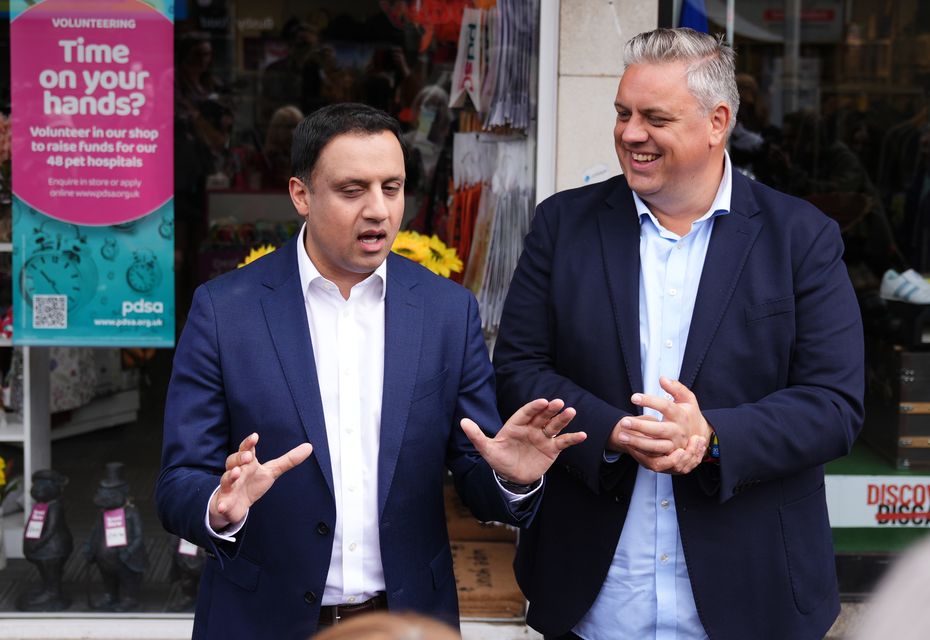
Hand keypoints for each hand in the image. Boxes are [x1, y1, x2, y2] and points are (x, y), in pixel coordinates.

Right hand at [209, 433, 312, 530]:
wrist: (235, 504)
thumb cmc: (252, 483)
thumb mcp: (271, 471)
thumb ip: (289, 460)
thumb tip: (309, 447)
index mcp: (247, 463)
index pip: (246, 449)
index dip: (249, 443)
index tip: (255, 436)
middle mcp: (236, 472)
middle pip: (233, 461)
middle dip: (240, 457)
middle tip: (248, 456)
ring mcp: (229, 487)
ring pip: (226, 479)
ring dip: (230, 475)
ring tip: (237, 473)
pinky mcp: (224, 502)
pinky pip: (221, 503)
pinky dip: (221, 504)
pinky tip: (222, 506)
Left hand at [460, 398, 585, 484]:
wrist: (511, 477)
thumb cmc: (499, 459)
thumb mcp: (486, 449)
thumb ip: (476, 436)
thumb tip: (462, 422)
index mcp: (516, 424)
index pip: (526, 413)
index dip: (534, 407)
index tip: (543, 401)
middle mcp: (531, 428)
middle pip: (542, 416)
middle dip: (550, 410)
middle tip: (559, 403)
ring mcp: (542, 437)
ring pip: (554, 426)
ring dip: (563, 419)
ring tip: (571, 411)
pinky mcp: (551, 449)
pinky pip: (563, 442)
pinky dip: (572, 438)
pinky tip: (582, 435)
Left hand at [610, 377, 711, 474]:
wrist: (700, 435)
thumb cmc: (689, 414)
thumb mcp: (687, 399)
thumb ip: (676, 387)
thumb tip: (663, 379)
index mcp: (681, 416)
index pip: (665, 407)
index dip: (650, 401)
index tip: (634, 397)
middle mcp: (678, 431)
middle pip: (659, 429)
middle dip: (640, 426)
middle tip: (624, 421)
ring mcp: (674, 445)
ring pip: (655, 446)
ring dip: (637, 442)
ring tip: (622, 436)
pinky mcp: (669, 455)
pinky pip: (654, 456)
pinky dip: (640, 452)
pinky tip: (628, 444)